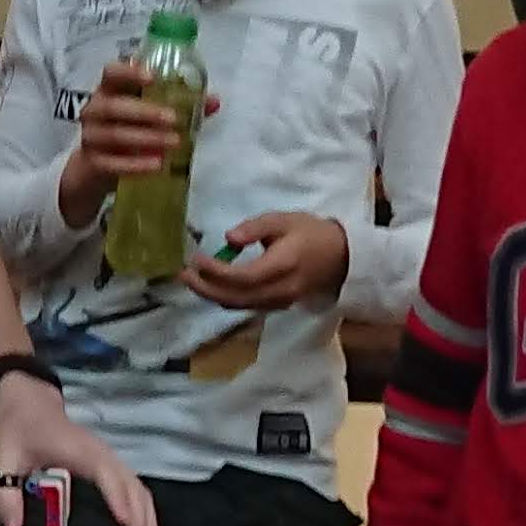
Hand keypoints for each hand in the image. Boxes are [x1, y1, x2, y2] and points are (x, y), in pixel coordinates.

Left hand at [0, 378, 160, 525]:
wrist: (30, 403)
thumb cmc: (21, 427)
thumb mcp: (5, 458)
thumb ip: (6, 494)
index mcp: (80, 451)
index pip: (106, 474)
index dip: (117, 497)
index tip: (125, 522)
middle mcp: (103, 457)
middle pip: (133, 490)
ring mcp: (111, 463)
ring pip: (140, 495)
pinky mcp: (111, 471)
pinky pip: (135, 495)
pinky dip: (143, 518)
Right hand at [56, 57, 209, 225]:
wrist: (96, 168)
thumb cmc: (127, 132)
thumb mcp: (149, 116)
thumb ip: (181, 106)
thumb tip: (214, 101)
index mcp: (109, 90)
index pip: (111, 73)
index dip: (129, 72)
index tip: (154, 77)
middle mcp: (95, 110)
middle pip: (113, 106)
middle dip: (145, 112)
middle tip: (174, 119)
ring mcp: (90, 137)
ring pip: (114, 135)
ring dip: (146, 138)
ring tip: (173, 143)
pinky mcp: (92, 163)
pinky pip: (112, 163)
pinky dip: (135, 165)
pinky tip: (157, 165)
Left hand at [188, 212, 348, 312]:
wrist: (342, 257)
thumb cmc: (311, 233)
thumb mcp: (284, 220)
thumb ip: (255, 228)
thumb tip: (228, 238)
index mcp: (283, 265)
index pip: (243, 277)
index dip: (216, 272)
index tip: (196, 258)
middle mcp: (280, 290)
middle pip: (236, 298)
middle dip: (206, 289)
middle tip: (184, 274)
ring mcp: (280, 301)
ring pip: (240, 305)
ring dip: (213, 295)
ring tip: (193, 279)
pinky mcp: (278, 305)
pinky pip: (247, 306)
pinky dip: (227, 298)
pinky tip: (213, 285)